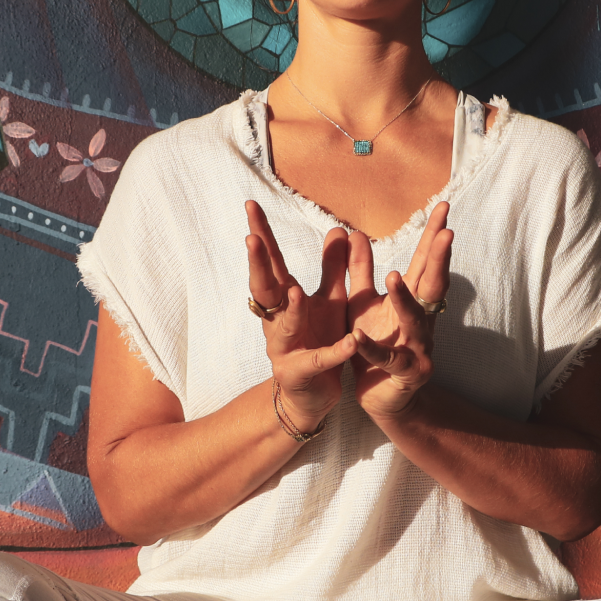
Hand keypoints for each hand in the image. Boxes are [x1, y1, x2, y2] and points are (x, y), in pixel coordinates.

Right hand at [246, 201, 357, 430]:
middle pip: (265, 288)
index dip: (262, 234)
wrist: (311, 395)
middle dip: (258, 264)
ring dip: (292, 309)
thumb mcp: (329, 301)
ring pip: (286, 325)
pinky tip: (349, 343)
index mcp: (285, 299)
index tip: (251, 205)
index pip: (272, 261)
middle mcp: (278, 320)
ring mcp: (286, 347)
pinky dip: (335, 352)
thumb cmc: (317, 340)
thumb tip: (339, 228)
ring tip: (297, 291)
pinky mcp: (303, 373)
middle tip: (251, 239)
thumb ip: (333, 268)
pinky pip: (320, 361)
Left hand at [347, 203, 452, 421]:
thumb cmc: (374, 345)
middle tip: (447, 232)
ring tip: (392, 276)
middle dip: (439, 258)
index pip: (425, 262)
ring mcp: (417, 348)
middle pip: (432, 285)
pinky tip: (358, 336)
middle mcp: (421, 321)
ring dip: (403, 299)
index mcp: (411, 301)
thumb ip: (358, 271)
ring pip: (413, 321)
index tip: (443, 207)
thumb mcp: (361, 304)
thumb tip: (354, 233)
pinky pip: (386, 360)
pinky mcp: (404, 374)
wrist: (382, 397)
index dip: (433, 236)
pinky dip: (372, 349)